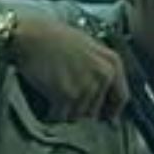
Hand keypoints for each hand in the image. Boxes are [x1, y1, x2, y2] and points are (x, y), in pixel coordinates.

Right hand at [13, 16, 129, 121]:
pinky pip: (62, 116)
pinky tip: (48, 98)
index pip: (122, 97)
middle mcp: (103, 75)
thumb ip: (101, 69)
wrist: (31, 36)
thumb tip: (103, 94)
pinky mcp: (67, 95)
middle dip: (82, 109)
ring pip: (78, 115)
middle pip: (96, 110)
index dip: (112, 110)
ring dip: (66, 110)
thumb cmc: (55, 38)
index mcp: (112, 63)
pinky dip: (53, 112)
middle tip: (67, 96)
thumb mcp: (89, 47)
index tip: (105, 116)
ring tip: (55, 92)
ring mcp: (86, 86)